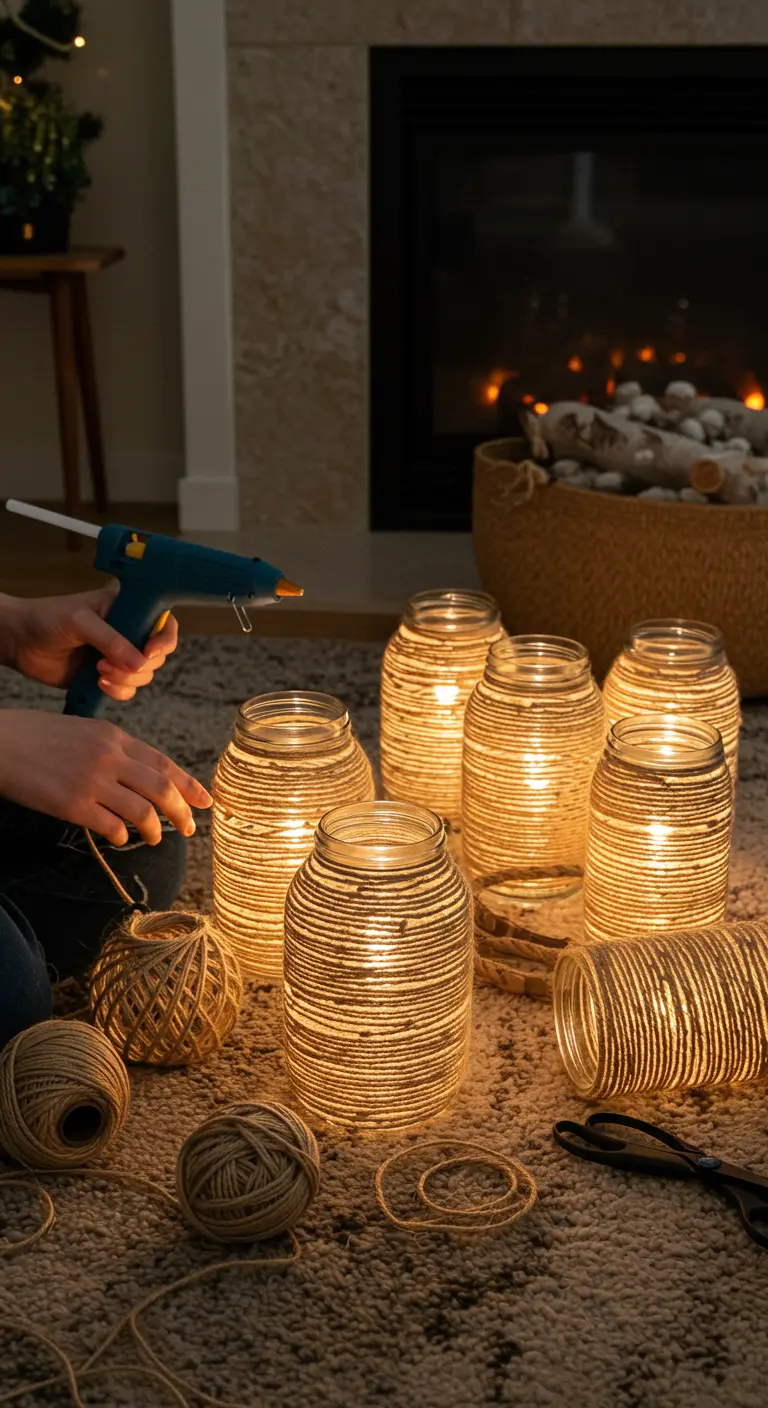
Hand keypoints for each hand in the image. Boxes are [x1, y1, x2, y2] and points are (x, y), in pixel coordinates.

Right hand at [0, 711, 211, 845]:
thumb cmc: (36, 737)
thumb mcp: (82, 731)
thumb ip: (113, 749)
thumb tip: (140, 775)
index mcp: (113, 736)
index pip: (162, 763)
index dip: (187, 784)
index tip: (204, 800)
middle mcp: (109, 757)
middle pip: (161, 789)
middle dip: (181, 812)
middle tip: (189, 828)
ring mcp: (92, 781)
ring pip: (142, 812)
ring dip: (155, 830)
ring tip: (156, 839)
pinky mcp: (73, 805)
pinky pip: (112, 828)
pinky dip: (122, 837)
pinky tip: (119, 839)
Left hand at [7, 587, 178, 699]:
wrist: (20, 641)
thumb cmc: (47, 618)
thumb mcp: (80, 621)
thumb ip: (110, 640)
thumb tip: (139, 662)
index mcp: (126, 610)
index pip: (162, 623)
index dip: (163, 640)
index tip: (150, 652)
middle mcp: (126, 633)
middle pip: (156, 656)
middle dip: (139, 665)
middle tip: (110, 663)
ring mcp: (117, 656)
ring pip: (143, 676)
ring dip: (126, 680)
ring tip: (99, 672)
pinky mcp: (105, 676)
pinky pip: (126, 690)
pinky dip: (117, 691)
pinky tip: (98, 683)